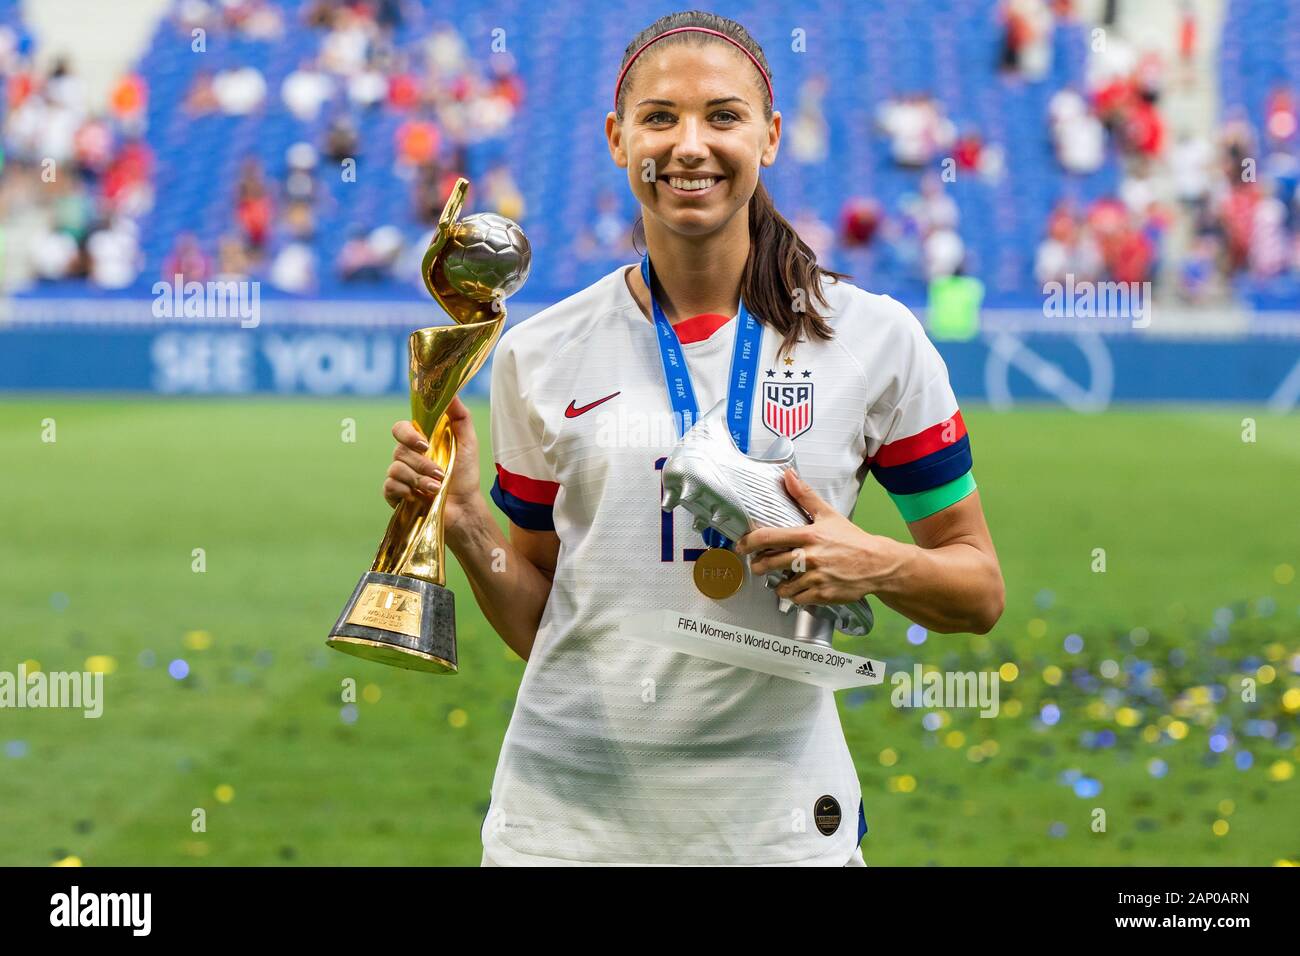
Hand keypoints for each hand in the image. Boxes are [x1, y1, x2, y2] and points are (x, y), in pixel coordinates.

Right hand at [383, 396, 482, 525]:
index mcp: (420, 442)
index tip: (425, 444)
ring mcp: (400, 476)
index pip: (400, 429)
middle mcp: (407, 457)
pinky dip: (406, 491)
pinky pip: (389, 486)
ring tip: (437, 488)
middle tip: (439, 472)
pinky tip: (421, 497)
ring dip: (419, 479)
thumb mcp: (468, 442)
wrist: (465, 507)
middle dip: (421, 463)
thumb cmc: (466, 474)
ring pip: (395, 469)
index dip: (407, 434)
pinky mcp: (395, 495)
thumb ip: (460, 416)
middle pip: (398, 451)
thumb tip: (450, 392)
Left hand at [735, 470, 899, 605]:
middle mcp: (809, 557)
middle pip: (769, 564)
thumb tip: (788, 476)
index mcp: (808, 536)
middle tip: (758, 566)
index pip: (768, 538)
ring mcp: (815, 577)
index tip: (741, 546)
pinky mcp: (822, 594)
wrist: (877, 564)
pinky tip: (800, 588)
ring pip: (782, 586)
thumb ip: (805, 496)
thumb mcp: (828, 515)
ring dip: (779, 584)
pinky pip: (797, 599)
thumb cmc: (852, 540)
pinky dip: (795, 595)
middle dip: (758, 566)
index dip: (748, 543)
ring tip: (784, 578)